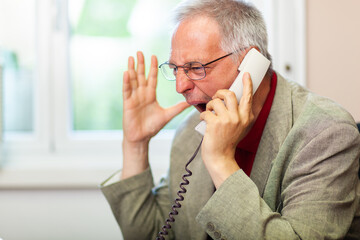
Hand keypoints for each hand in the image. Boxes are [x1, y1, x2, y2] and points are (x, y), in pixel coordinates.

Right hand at [123, 51, 189, 143]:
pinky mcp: (127, 103)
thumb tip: (190, 102)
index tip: (154, 56)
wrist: (141, 138)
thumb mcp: (167, 115)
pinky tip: (126, 72)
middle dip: (141, 64)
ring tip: (131, 57)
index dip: (153, 67)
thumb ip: (178, 108)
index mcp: (151, 95)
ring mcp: (134, 97)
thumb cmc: (152, 127)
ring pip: (133, 80)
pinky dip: (126, 81)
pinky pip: (127, 90)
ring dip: (132, 69)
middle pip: (141, 75)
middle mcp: (142, 94)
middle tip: (140, 52)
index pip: (152, 78)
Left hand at [199, 72, 254, 187]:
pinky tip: (203, 122)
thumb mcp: (240, 127)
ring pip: (215, 101)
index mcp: (247, 117)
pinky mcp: (215, 124)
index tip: (246, 74)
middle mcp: (239, 117)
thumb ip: (239, 114)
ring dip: (209, 106)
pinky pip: (205, 112)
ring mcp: (227, 120)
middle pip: (229, 94)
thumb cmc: (228, 141)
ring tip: (209, 113)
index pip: (248, 97)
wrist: (221, 157)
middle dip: (219, 93)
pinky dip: (202, 116)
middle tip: (215, 99)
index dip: (247, 84)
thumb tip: (231, 97)